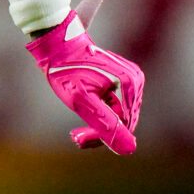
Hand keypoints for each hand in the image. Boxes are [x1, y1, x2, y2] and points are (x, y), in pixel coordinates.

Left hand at [26, 0, 144, 155]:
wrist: (57, 44)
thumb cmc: (66, 71)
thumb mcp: (83, 101)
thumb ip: (106, 125)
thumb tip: (129, 149)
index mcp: (130, 84)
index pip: (125, 125)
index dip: (103, 137)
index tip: (77, 138)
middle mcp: (135, 80)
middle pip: (124, 120)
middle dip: (100, 132)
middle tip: (75, 137)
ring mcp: (131, 79)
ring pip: (119, 115)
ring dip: (99, 125)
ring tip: (77, 132)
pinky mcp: (122, 80)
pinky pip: (116, 106)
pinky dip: (101, 114)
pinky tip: (84, 117)